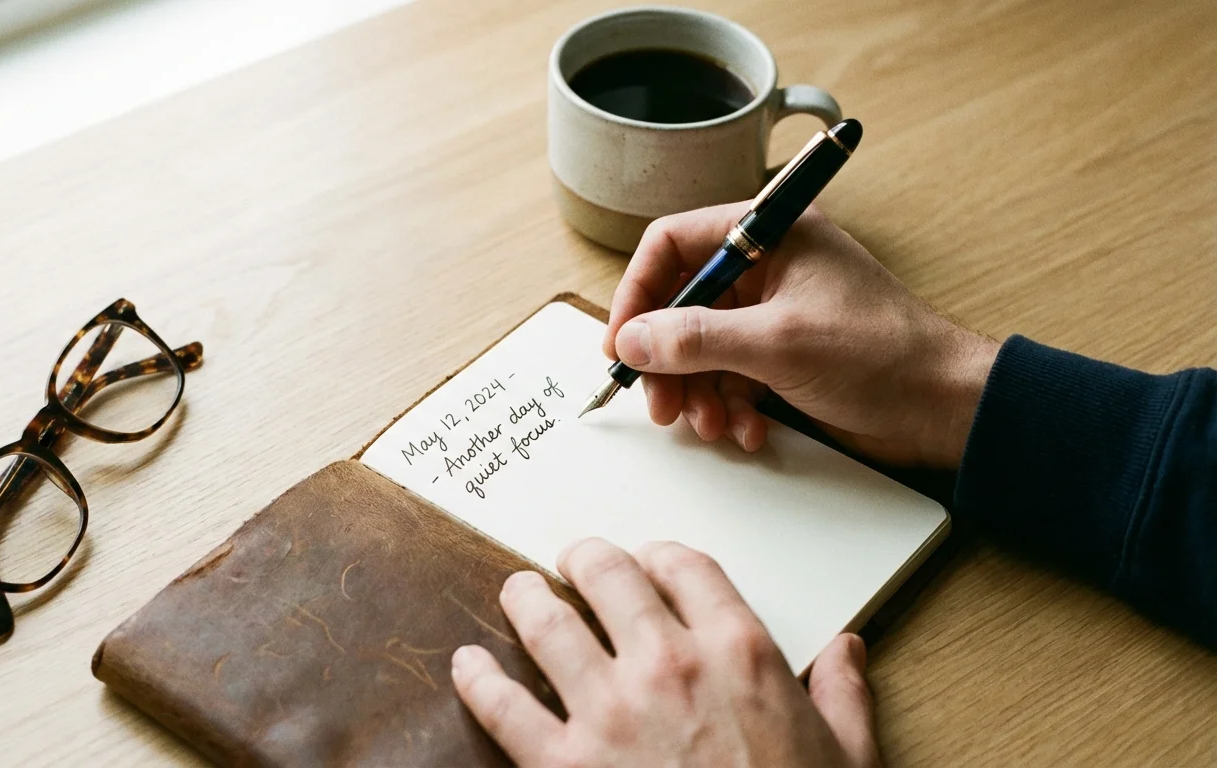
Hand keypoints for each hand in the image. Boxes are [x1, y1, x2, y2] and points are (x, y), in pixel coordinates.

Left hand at [451, 539, 878, 767]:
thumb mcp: (848, 757)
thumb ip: (842, 697)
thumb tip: (847, 652)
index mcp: (738, 654)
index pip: (687, 568)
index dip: (661, 555)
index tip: (649, 559)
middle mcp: (668, 665)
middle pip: (608, 575)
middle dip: (586, 559)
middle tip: (574, 560)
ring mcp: (609, 712)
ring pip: (547, 622)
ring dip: (526, 597)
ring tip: (519, 590)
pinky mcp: (563, 764)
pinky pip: (503, 706)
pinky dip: (478, 679)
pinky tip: (468, 665)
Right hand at [603, 202, 999, 467]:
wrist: (946, 408)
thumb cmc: (883, 355)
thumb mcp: (778, 343)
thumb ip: (696, 338)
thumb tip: (633, 338)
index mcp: (770, 235)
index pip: (674, 244)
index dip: (639, 292)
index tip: (624, 342)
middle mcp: (767, 268)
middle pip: (680, 303)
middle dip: (667, 359)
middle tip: (661, 404)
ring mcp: (774, 314)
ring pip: (701, 348)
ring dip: (697, 392)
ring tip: (712, 425)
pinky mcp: (783, 357)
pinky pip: (730, 377)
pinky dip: (728, 406)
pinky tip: (747, 431)